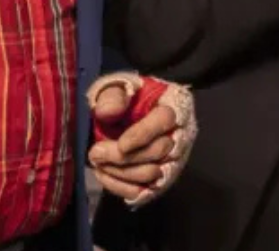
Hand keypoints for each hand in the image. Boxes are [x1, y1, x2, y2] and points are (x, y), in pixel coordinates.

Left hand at [88, 81, 192, 207]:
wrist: (126, 116)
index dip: (143, 134)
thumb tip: (108, 112)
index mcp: (175, 104)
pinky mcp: (163, 179)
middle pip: (159, 151)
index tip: (121, 144)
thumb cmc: (125, 98)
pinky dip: (122, 187)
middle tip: (95, 153)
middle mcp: (182, 133)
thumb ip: (112, 95)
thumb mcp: (116, 86)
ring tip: (98, 163)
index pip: (165, 120)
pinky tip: (104, 175)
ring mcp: (175, 159)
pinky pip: (146, 192)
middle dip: (123, 157)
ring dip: (120, 172)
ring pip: (152, 174)